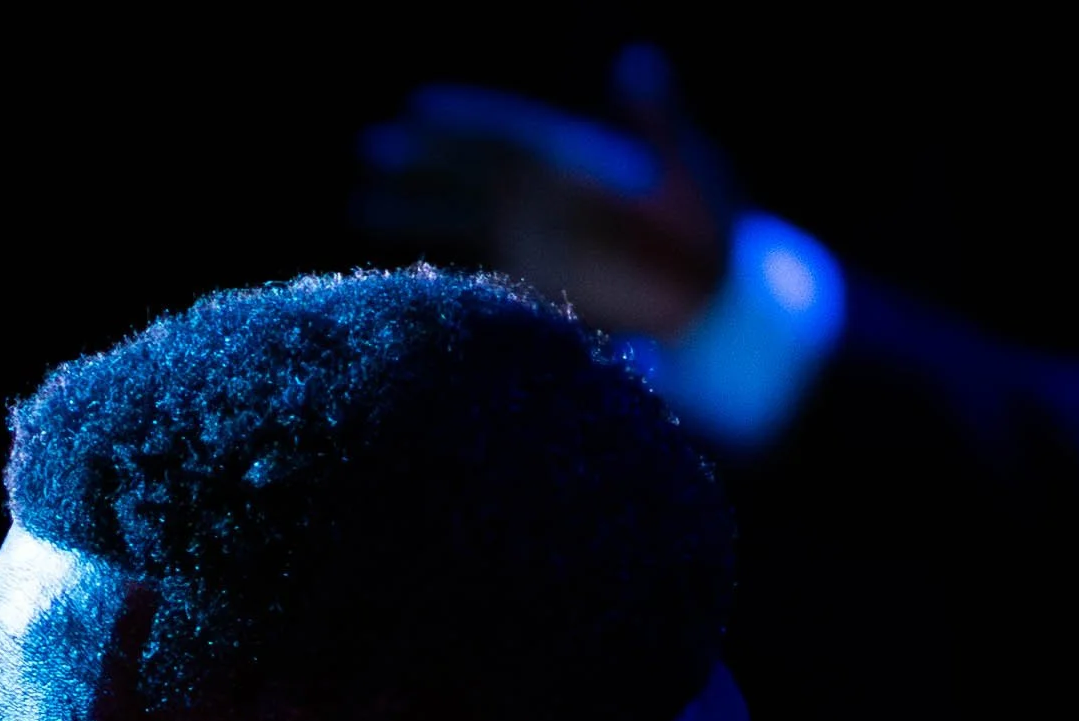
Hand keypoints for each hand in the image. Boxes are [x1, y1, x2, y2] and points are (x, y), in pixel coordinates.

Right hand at [359, 48, 732, 342]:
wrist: (716, 296)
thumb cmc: (708, 221)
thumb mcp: (687, 165)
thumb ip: (658, 120)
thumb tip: (637, 64)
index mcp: (573, 160)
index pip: (507, 132)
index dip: (465, 120)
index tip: (419, 111)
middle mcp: (545, 198)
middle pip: (470, 174)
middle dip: (422, 162)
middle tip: (371, 153)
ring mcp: (536, 242)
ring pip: (463, 222)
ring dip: (416, 213)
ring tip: (361, 206)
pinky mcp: (538, 286)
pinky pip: (480, 274)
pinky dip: (445, 270)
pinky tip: (403, 269)